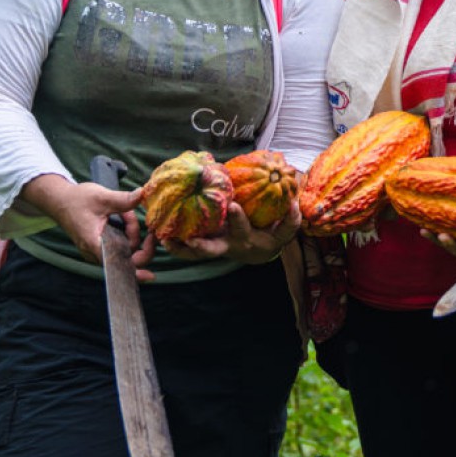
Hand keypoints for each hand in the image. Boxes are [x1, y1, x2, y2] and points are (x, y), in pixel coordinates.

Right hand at [21, 174, 147, 268]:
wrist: (60, 201)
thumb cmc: (77, 200)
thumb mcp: (102, 197)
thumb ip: (123, 199)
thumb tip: (142, 195)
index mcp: (95, 243)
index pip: (118, 264)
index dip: (136, 268)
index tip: (151, 271)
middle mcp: (96, 252)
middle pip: (126, 256)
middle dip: (136, 237)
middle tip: (133, 217)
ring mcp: (97, 251)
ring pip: (124, 249)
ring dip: (130, 231)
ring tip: (123, 213)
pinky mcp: (99, 247)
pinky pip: (118, 245)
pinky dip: (125, 233)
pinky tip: (124, 218)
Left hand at [164, 200, 302, 264]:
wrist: (259, 251)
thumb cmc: (271, 236)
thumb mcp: (284, 230)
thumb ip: (290, 219)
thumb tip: (293, 203)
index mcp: (246, 239)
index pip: (242, 228)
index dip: (237, 218)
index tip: (232, 204)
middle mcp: (228, 245)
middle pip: (213, 249)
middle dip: (202, 245)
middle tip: (190, 239)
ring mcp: (214, 247)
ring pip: (195, 254)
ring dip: (181, 248)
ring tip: (165, 239)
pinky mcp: (205, 247)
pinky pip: (188, 251)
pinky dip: (176, 246)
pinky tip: (162, 237)